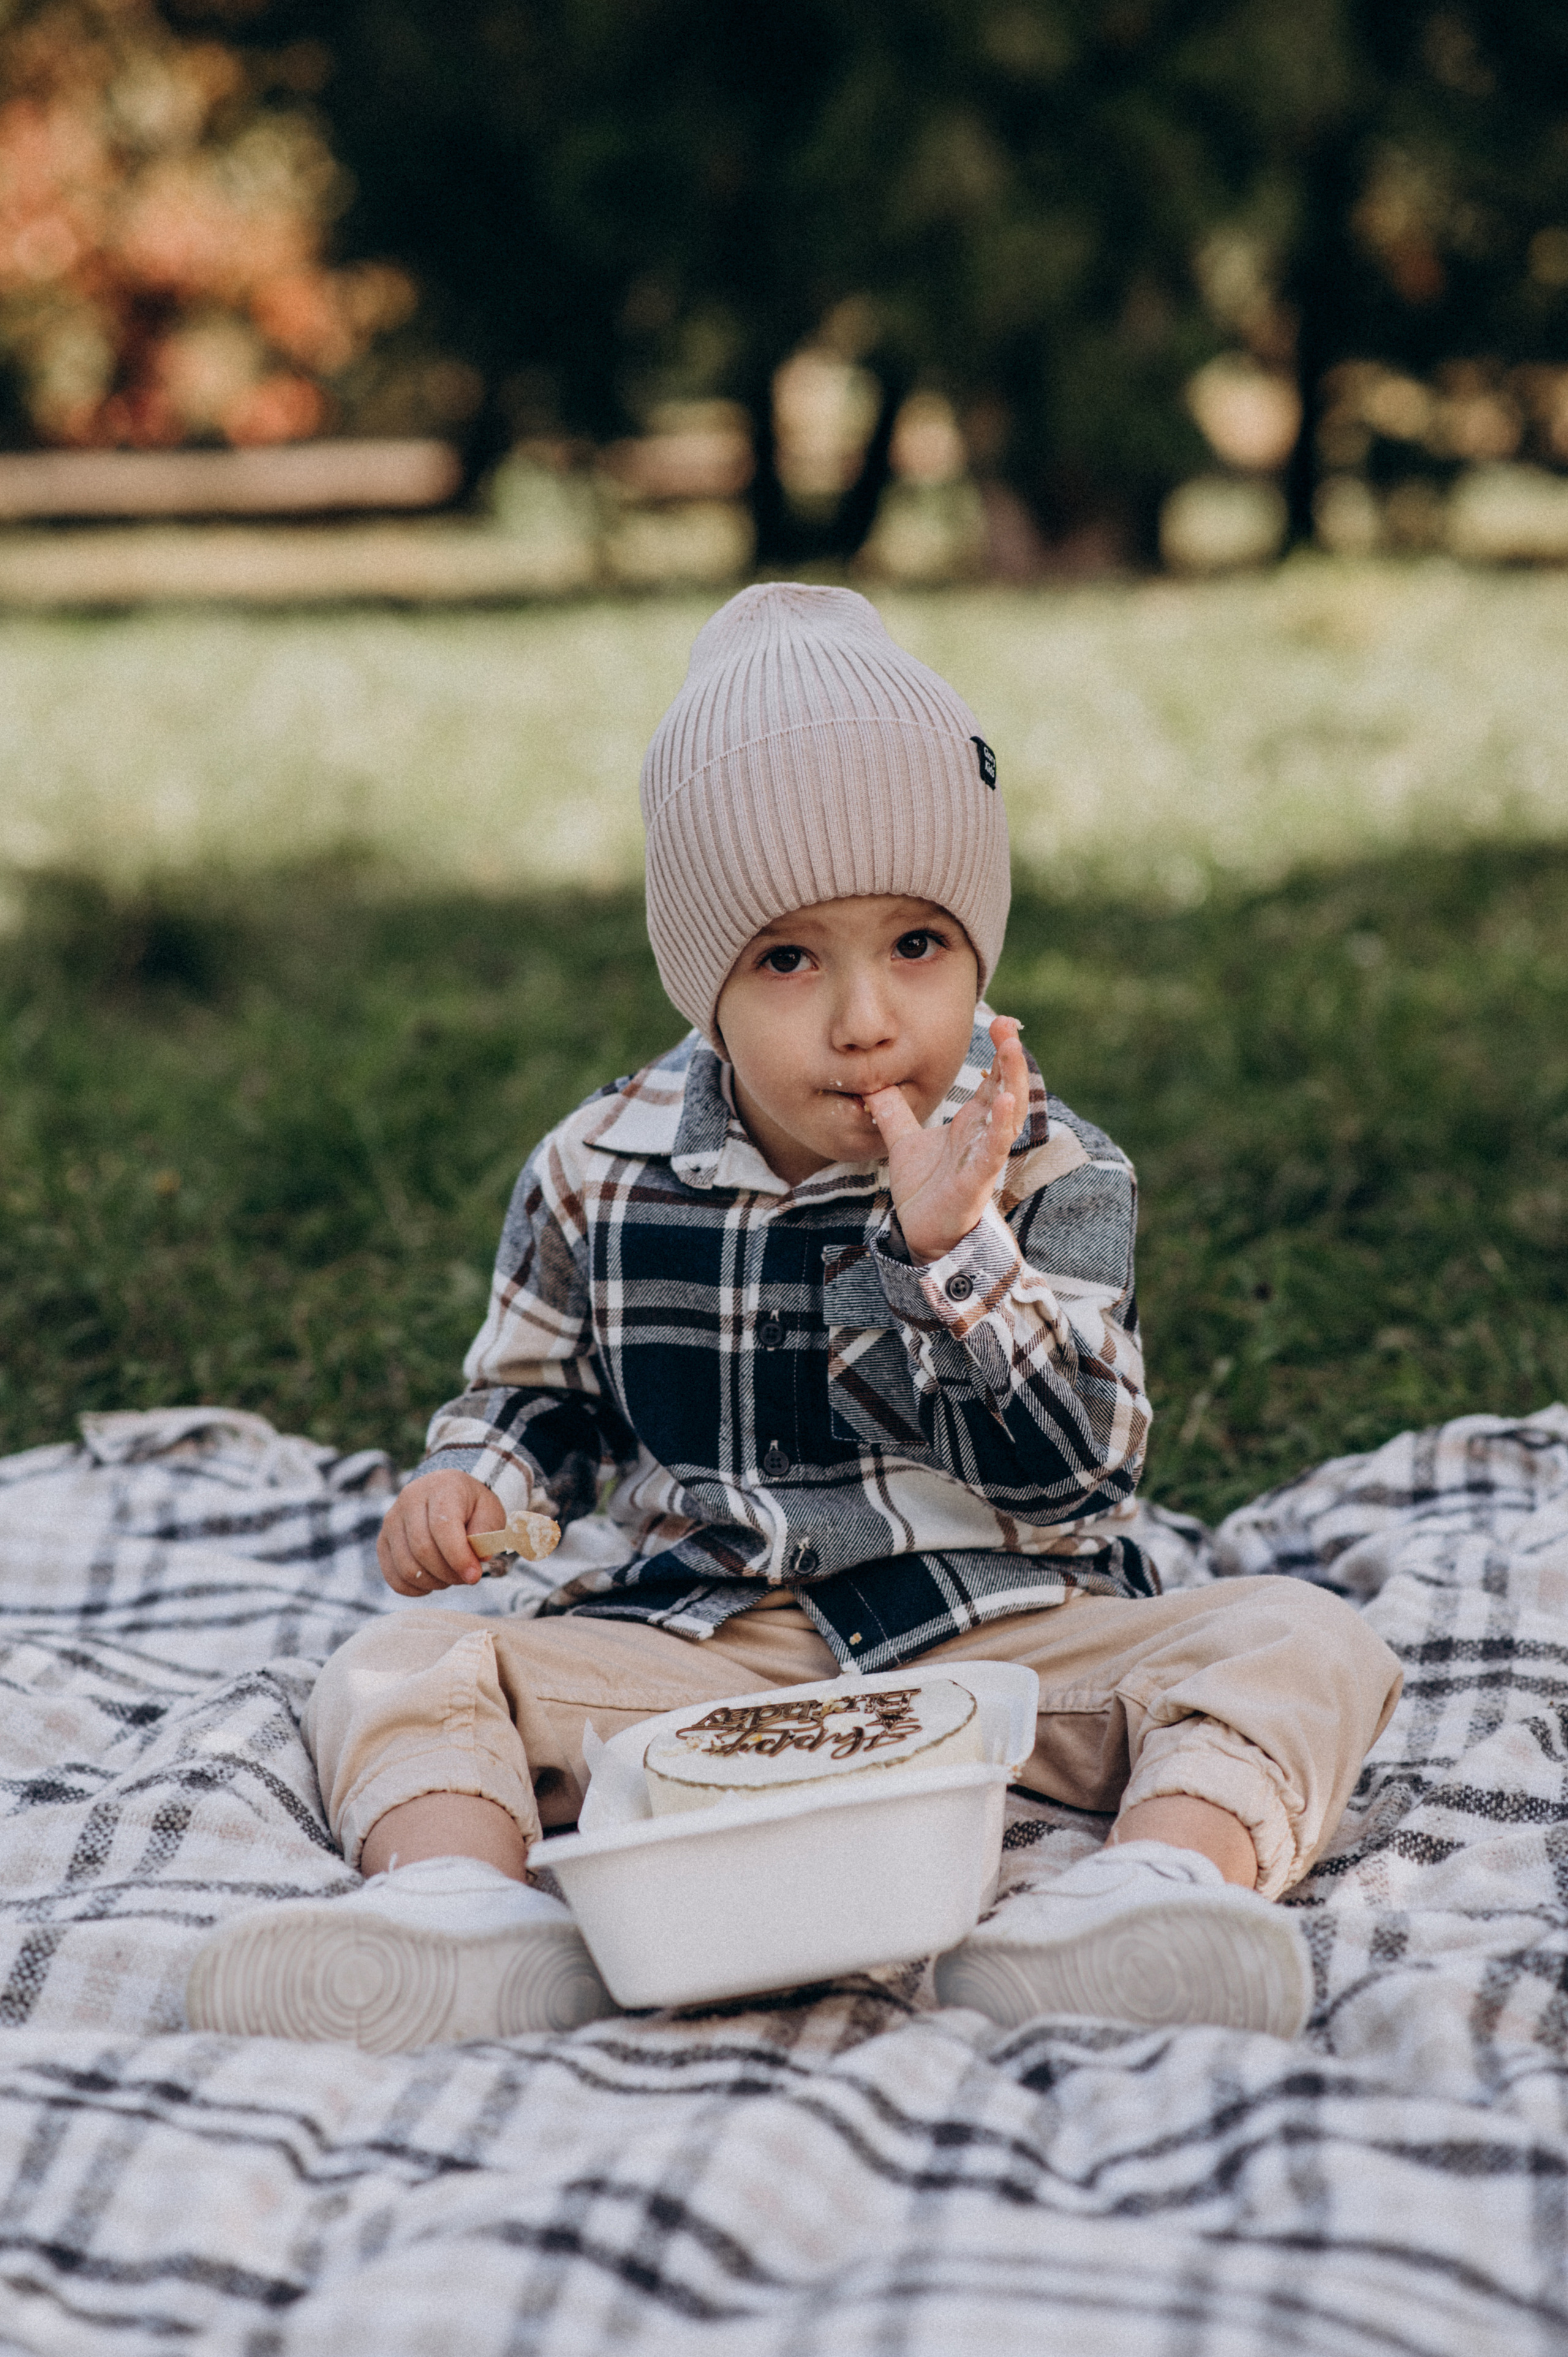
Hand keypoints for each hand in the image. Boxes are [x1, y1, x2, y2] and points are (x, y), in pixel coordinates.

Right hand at [378, 1470, 505, 1595]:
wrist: (445, 1494)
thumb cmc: (470, 1505)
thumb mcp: (490, 1511)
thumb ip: (487, 1533)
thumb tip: (477, 1559)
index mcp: (441, 1488)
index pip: (442, 1527)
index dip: (458, 1557)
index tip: (474, 1575)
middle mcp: (410, 1500)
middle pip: (423, 1549)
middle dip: (448, 1573)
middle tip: (465, 1577)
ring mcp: (392, 1520)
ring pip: (406, 1566)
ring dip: (432, 1582)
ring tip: (449, 1577)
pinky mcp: (382, 1540)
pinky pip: (392, 1576)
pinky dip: (413, 1588)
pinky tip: (430, 1583)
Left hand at [864, 1015, 1028, 1264]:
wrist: (922, 1234)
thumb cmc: (924, 1190)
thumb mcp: (904, 1142)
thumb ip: (893, 1112)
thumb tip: (872, 1085)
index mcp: (971, 1124)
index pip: (992, 1081)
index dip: (999, 1053)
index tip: (998, 1021)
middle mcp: (983, 1136)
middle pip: (1006, 1089)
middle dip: (1010, 1057)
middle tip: (1007, 1025)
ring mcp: (983, 1157)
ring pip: (1007, 1116)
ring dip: (1012, 1082)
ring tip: (1013, 1051)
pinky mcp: (976, 1181)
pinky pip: (992, 1151)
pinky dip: (999, 1127)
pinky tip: (1003, 1101)